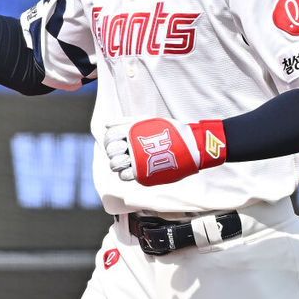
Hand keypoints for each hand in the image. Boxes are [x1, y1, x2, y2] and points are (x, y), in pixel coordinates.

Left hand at [104, 116, 227, 185]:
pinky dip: (126, 173)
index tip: (118, 142)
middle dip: (113, 151)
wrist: (191, 146)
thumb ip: (125, 122)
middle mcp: (133, 145)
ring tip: (129, 161)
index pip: (109, 135)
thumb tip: (106, 125)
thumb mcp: (148, 121)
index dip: (109, 140)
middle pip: (110, 151)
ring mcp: (138, 161)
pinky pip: (125, 176)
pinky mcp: (143, 175)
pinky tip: (135, 169)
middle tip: (124, 152)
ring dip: (118, 164)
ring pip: (115, 165)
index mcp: (132, 130)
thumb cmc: (169, 132)